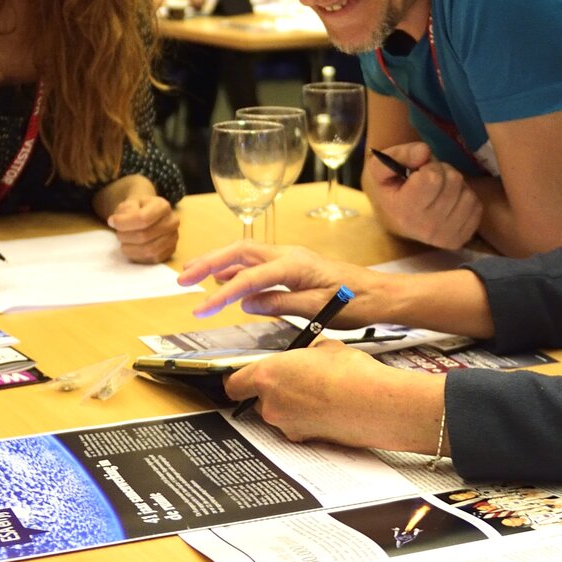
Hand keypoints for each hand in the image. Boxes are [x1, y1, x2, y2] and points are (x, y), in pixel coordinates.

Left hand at [107, 194, 178, 263]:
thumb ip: (124, 211)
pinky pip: (151, 259)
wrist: (148, 216)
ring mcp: (173, 238)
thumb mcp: (129, 203)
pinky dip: (136, 256)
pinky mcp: (170, 252)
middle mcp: (172, 222)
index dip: (123, 223)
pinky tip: (131, 248)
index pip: (142, 218)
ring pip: (148, 250)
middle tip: (118, 233)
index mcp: (163, 206)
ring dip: (130, 248)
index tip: (111, 221)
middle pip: (144, 236)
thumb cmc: (137, 209)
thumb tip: (114, 222)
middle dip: (125, 236)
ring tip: (124, 241)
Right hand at [176, 241, 400, 324]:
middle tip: (182, 279)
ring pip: (244, 253)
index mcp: (293, 265)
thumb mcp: (318, 309)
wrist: (378, 294)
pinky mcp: (291, 264)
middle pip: (238, 252)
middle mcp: (287, 255)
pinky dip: (235, 268)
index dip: (222, 294)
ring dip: (217, 262)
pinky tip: (224, 279)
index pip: (248, 277)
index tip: (201, 308)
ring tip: (193, 276)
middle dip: (207, 263)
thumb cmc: (354, 302)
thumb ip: (281, 303)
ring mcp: (288, 257)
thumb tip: (247, 302)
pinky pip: (255, 261)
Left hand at [226, 342, 442, 452]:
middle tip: (295, 379)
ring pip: (279, 414)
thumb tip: (307, 355)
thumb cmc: (350, 372)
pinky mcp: (306, 440)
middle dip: (272, 391)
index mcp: (267, 376)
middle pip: (257, 400)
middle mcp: (271, 405)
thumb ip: (305, 353)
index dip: (238, 379)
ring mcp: (288, 426)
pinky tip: (329, 408)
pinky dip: (308, 418)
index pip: (233, 384)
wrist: (376, 404)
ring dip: (292, 404)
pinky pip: (298, 426)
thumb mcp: (324, 347)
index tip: (246, 374)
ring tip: (319, 392)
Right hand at [365, 141, 481, 248]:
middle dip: (443, 173)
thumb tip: (424, 151)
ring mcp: (445, 238)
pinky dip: (464, 199)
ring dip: (456, 187)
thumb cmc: (391, 188)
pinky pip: (476, 207)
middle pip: (453, 181)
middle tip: (430, 179)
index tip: (418, 172)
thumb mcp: (382, 167)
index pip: (432, 177)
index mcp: (404, 211)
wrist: (395, 219)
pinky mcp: (460, 239)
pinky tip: (450, 202)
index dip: (428, 167)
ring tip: (440, 191)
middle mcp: (426, 228)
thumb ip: (400, 154)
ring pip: (467, 194)